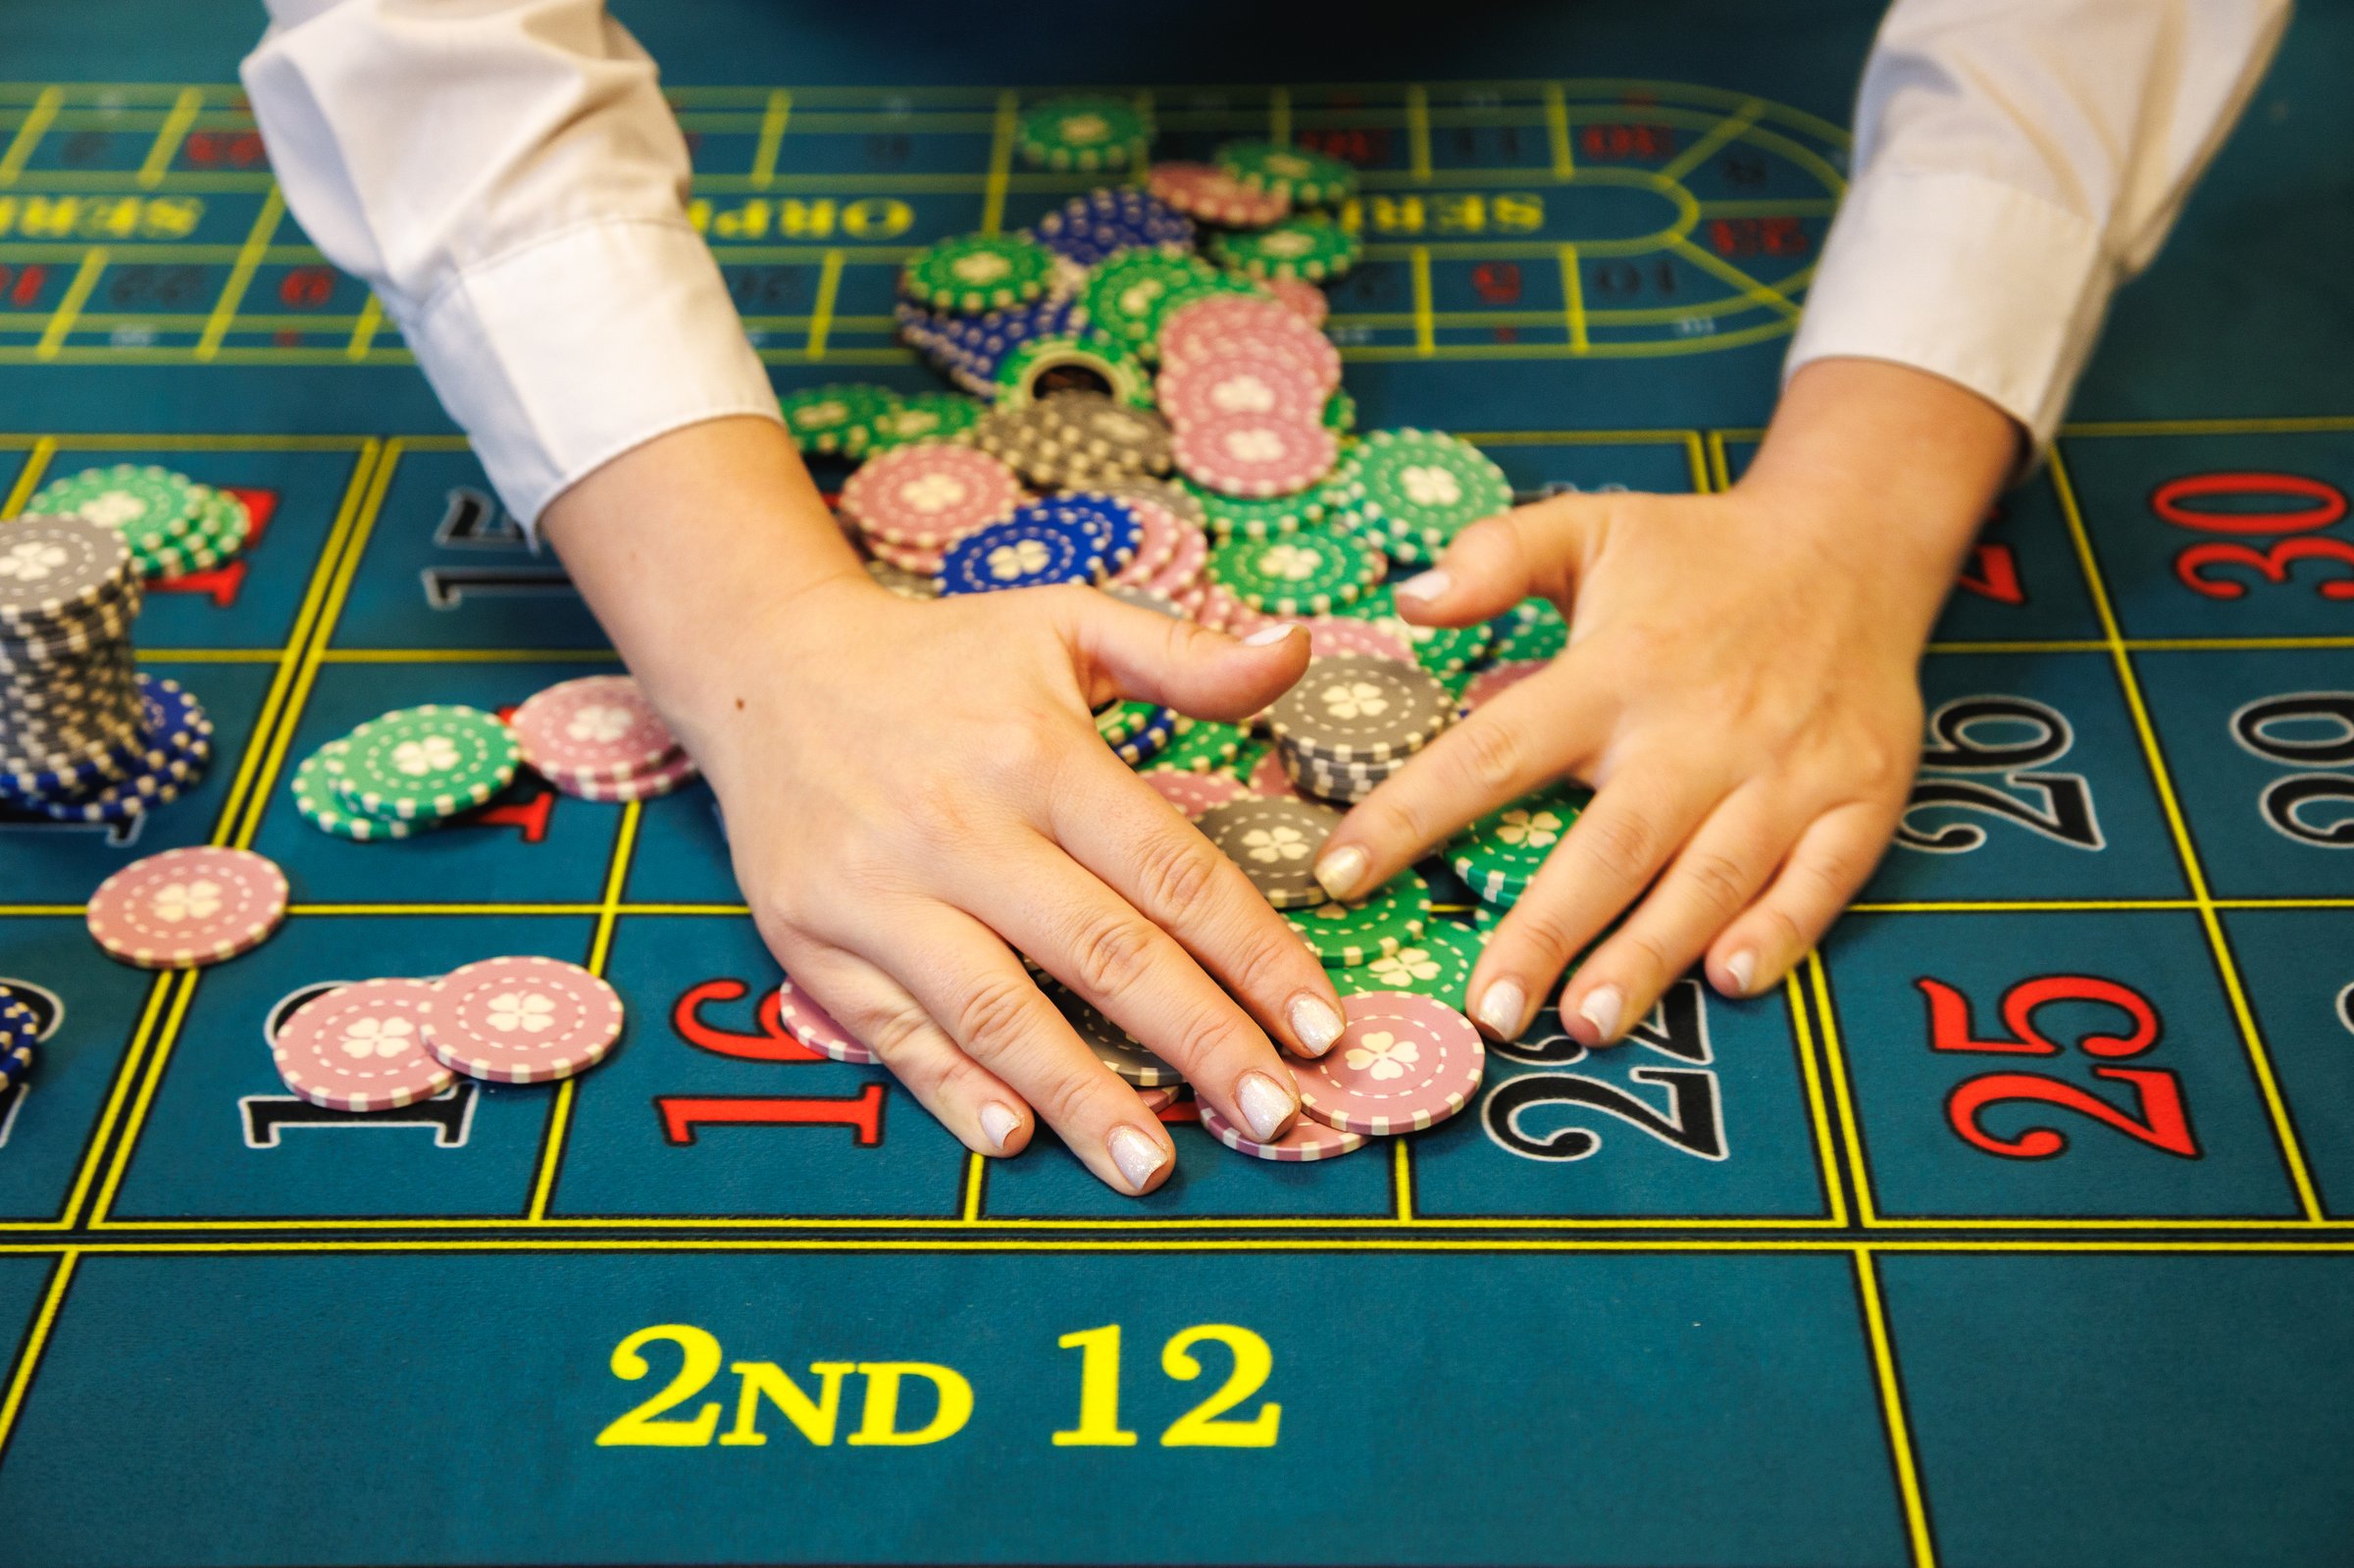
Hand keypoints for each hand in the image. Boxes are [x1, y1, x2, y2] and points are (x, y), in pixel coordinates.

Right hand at [697, 580, 1349, 1191]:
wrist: (765, 669)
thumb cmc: (943, 659)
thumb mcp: (1065, 623)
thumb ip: (1187, 656)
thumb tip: (1301, 649)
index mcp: (1038, 754)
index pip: (1170, 872)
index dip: (1255, 955)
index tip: (1322, 1029)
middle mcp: (959, 827)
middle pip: (1101, 954)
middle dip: (1199, 1043)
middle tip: (1276, 1118)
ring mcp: (879, 893)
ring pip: (996, 1010)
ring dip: (1082, 1097)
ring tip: (1156, 1167)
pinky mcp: (814, 943)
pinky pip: (893, 1033)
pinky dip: (953, 1091)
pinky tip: (1015, 1140)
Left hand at [1308, 359, 2015, 1047]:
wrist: (1857, 542)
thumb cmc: (1701, 550)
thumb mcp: (1591, 526)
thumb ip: (1496, 558)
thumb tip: (1404, 600)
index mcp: (1616, 670)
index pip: (1494, 751)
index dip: (1411, 814)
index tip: (1341, 876)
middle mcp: (1696, 731)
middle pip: (1610, 844)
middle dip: (1547, 933)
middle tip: (1489, 1012)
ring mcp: (1785, 771)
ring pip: (1710, 878)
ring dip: (1651, 955)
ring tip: (1589, 1025)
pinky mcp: (1859, 797)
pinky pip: (1821, 878)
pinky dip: (1781, 931)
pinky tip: (1732, 981)